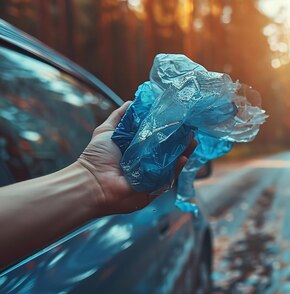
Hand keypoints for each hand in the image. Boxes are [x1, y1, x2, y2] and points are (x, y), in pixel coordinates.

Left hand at [76, 102, 195, 214]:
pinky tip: (183, 157)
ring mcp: (151, 177)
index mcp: (137, 151)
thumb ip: (119, 117)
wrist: (91, 182)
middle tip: (190, 130)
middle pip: (168, 151)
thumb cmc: (96, 158)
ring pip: (172, 164)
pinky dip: (177, 169)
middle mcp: (146, 164)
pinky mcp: (154, 189)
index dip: (168, 130)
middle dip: (180, 141)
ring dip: (184, 153)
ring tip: (192, 141)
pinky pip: (169, 179)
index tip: (178, 120)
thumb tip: (131, 102)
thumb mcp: (106, 131)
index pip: (157, 139)